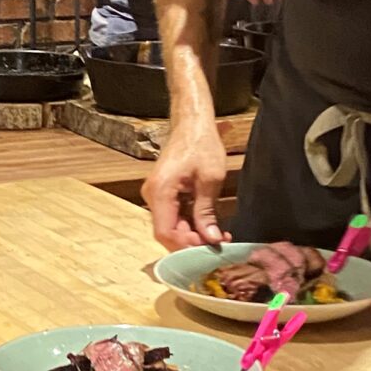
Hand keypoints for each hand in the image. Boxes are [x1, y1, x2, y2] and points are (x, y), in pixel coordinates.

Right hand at [141, 123, 231, 250]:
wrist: (192, 123)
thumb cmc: (202, 143)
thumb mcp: (210, 179)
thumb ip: (207, 211)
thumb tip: (211, 239)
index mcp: (160, 191)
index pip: (165, 232)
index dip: (185, 246)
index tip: (208, 248)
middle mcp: (152, 194)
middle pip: (167, 232)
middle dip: (192, 242)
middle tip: (218, 244)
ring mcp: (156, 193)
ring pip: (171, 226)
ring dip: (192, 234)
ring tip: (218, 237)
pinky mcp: (163, 192)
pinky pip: (173, 215)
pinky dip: (189, 223)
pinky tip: (208, 225)